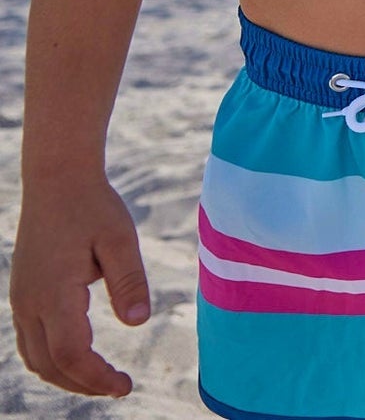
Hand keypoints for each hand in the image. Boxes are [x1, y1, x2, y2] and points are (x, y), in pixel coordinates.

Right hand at [10, 178, 150, 396]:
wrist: (57, 181)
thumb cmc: (93, 207)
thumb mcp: (120, 240)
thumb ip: (129, 281)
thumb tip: (137, 323)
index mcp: (53, 294)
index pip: (71, 354)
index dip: (97, 377)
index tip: (126, 386)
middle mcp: (29, 303)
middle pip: (50, 365)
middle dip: (83, 384)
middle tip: (120, 387)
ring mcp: (21, 300)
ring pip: (35, 357)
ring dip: (66, 375)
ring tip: (102, 380)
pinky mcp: (23, 294)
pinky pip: (31, 341)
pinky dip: (53, 360)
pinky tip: (80, 359)